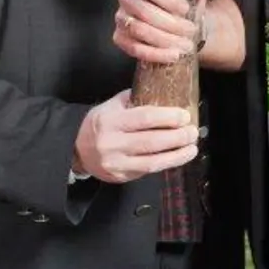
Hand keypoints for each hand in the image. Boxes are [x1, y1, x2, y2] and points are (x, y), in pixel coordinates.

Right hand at [73, 89, 197, 183]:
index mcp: (111, 121)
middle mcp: (112, 143)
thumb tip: (167, 91)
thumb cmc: (101, 122)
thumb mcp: (113, 105)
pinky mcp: (120, 176)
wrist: (76, 147)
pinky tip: (178, 157)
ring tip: (192, 147)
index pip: (144, 118)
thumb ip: (137, 98)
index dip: (168, 117)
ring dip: (177, 155)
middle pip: (151, 142)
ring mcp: (115, 163)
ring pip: (152, 162)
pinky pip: (147, 171)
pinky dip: (166, 164)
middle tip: (192, 132)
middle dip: (177, 137)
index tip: (184, 116)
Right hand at [114, 0, 210, 63]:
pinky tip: (173, 55)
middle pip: (143, 10)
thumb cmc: (183, 1)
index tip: (185, 9)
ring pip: (139, 30)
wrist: (177, 22)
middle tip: (192, 30)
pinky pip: (134, 48)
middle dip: (171, 23)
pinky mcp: (120, 38)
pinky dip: (155, 54)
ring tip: (187, 45)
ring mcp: (121, 18)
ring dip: (165, 40)